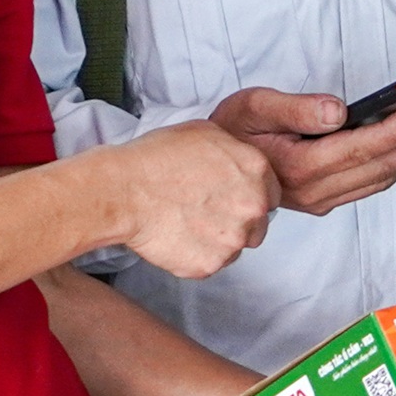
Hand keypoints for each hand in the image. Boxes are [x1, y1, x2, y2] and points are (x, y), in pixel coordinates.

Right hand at [82, 122, 276, 277]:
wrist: (124, 191)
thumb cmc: (156, 158)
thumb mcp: (204, 131)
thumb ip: (233, 149)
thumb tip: (237, 159)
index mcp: (256, 170)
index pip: (271, 193)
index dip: (249, 195)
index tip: (229, 197)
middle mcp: (253, 206)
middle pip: (258, 223)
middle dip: (237, 220)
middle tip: (205, 212)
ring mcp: (234, 239)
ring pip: (236, 246)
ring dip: (218, 240)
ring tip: (187, 223)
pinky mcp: (211, 264)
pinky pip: (212, 264)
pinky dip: (197, 255)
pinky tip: (177, 237)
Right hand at [210, 87, 395, 215]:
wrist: (209, 174)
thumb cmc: (229, 135)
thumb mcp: (252, 108)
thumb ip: (295, 109)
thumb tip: (337, 111)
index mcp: (298, 167)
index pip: (361, 149)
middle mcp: (313, 191)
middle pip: (379, 168)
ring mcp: (319, 201)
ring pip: (378, 180)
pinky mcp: (321, 202)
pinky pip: (368, 186)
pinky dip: (392, 165)